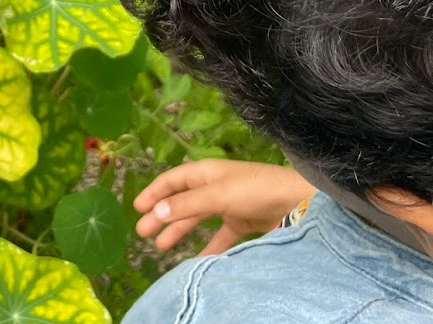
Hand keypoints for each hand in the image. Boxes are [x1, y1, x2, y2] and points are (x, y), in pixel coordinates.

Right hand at [133, 159, 316, 255]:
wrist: (296, 202)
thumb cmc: (254, 190)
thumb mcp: (218, 195)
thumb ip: (187, 204)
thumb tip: (157, 211)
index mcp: (206, 172)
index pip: (173, 180)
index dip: (154, 192)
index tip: (137, 208)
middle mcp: (214, 186)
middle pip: (181, 201)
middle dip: (162, 215)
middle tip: (142, 232)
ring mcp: (228, 204)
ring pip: (197, 218)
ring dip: (179, 230)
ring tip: (161, 246)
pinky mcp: (242, 222)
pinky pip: (219, 236)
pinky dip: (208, 246)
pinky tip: (197, 259)